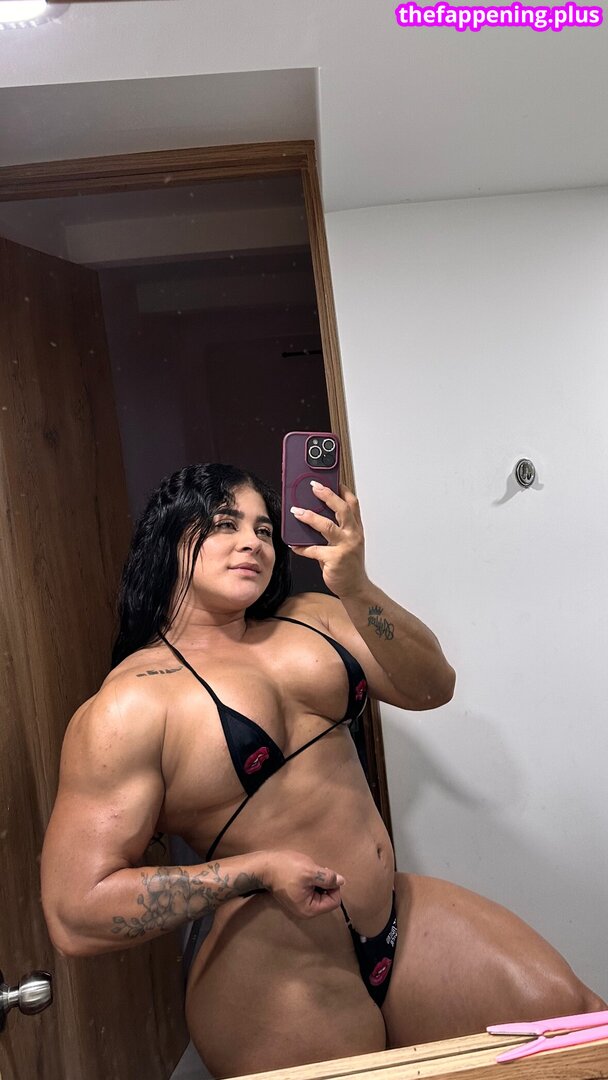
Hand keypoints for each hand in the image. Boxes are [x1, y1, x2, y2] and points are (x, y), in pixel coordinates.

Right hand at [262, 850, 344, 918]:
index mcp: (310, 909)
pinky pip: (311, 890)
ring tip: (307, 872)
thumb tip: (342, 881)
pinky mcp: (296, 897)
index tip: (324, 874)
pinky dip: (311, 881)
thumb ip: (328, 878)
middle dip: (325, 883)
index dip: (334, 886)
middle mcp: (306, 911)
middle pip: (328, 898)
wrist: (264, 866)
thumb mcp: (310, 871)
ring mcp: (300, 904)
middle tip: (314, 871)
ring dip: (318, 881)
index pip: (334, 901)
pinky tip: (303, 873)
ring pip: (320, 893)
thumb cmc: (286, 869)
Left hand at [289, 483, 368, 597]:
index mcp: (356, 529)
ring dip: (310, 517)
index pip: (352, 504)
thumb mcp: (345, 543)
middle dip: (327, 495)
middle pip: (342, 509)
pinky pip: (314, 550)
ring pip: (327, 526)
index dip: (343, 490)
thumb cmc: (348, 564)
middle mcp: (353, 535)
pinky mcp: (335, 559)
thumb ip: (335, 529)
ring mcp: (345, 546)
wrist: (355, 587)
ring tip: (296, 511)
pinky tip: (294, 545)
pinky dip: (302, 547)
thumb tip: (313, 516)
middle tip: (313, 487)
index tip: (333, 480)